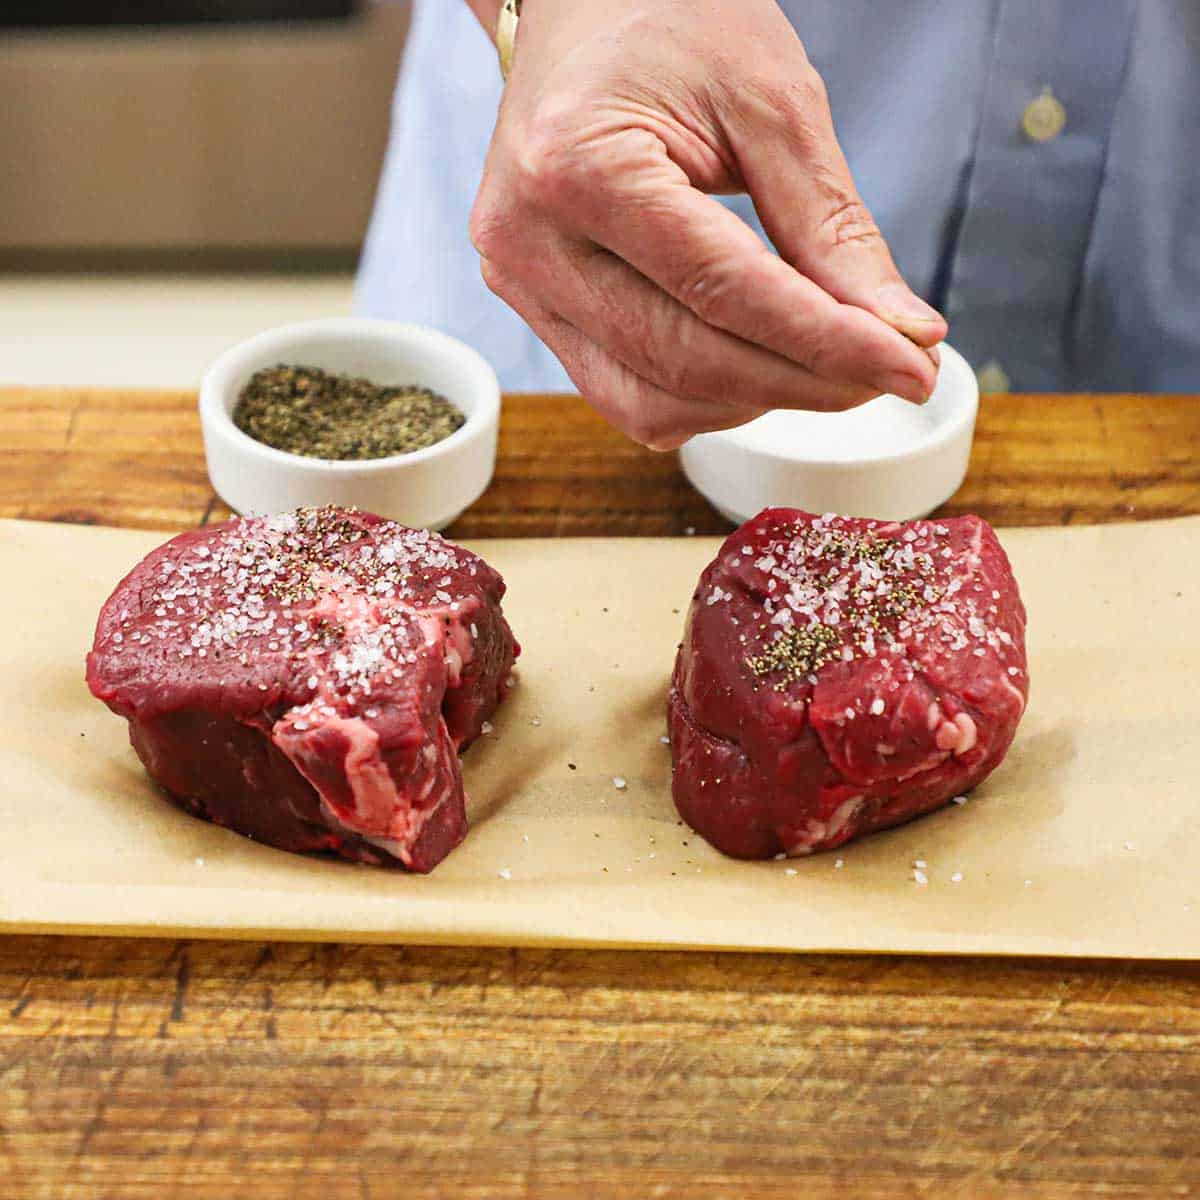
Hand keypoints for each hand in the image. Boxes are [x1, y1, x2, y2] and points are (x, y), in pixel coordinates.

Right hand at [469, 0, 946, 448]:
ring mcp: (521, 285)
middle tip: (889, 373)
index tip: (909, 368)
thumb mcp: (770, 100)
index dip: (827, 343)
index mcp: (579, 166)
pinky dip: (704, 399)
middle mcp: (531, 241)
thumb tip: (899, 333)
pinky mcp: (535, 311)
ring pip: (652, 401)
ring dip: (755, 399)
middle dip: (803, 380)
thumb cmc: (668, 25)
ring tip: (824, 364)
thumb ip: (830, 226)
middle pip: (687, 359)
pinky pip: (625, 397)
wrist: (581, 13)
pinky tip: (756, 366)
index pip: (722, 290)